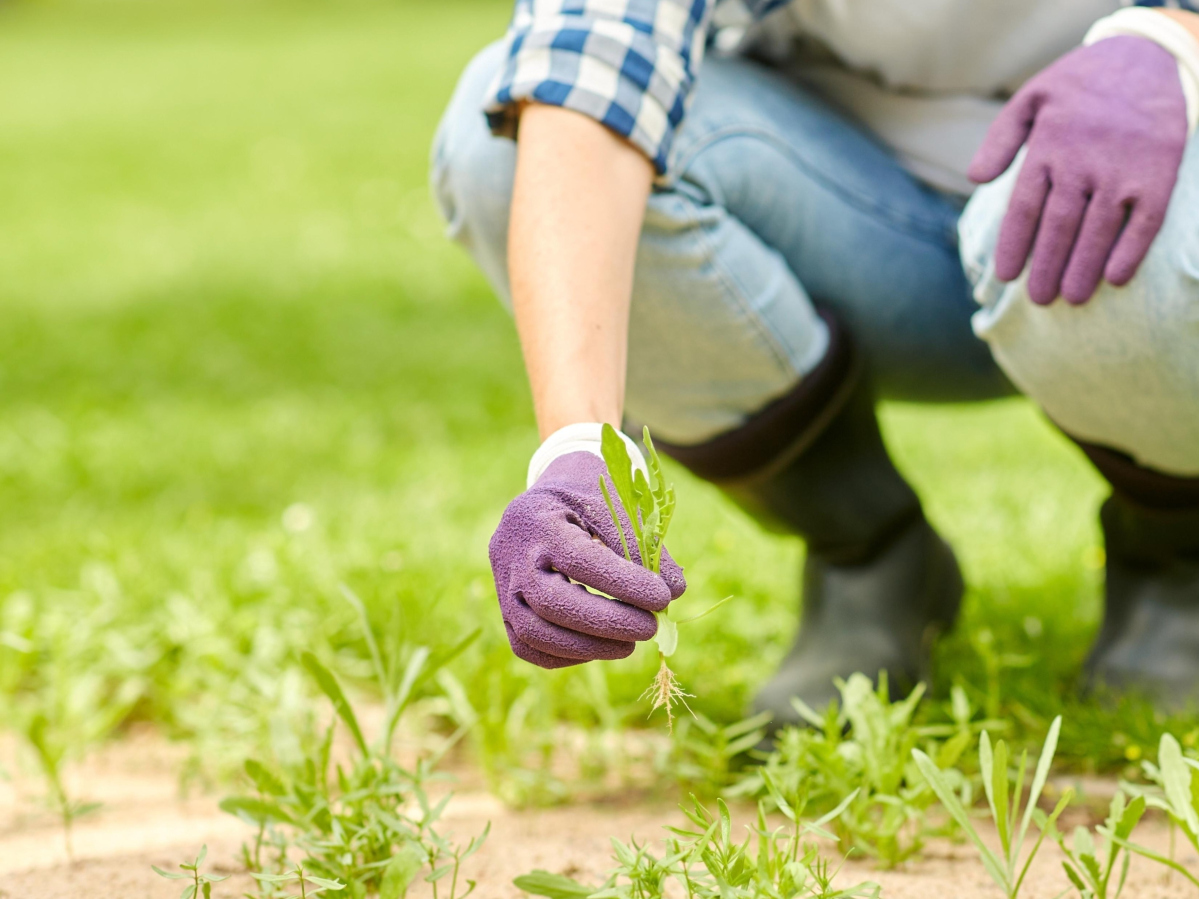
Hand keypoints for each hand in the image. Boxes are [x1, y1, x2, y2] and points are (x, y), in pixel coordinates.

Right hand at [489, 452, 686, 668]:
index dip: (622, 584)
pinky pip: (527, 646)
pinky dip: (566, 655)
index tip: (662, 597)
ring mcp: (502, 585)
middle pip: (551, 603)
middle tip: (650, 628)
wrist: (547, 499)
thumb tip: (674, 591)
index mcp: (538, 519)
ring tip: (630, 645)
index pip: (578, 560)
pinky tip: (600, 648)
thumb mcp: (615, 505)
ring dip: (588, 648)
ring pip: (534, 633)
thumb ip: (643, 545)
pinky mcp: (504, 609)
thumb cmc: (587, 499)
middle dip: (606, 623)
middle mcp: (510, 554)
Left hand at [969, 36, 1187, 304]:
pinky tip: (1116, 278)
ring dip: (1084, 267)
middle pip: (1059, 225)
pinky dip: (1132, 249)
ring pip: (1099, 228)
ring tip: (1071, 298)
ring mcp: (1122, 169)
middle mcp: (1083, 161)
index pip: (1024, 207)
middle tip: (1038, 299)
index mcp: (1048, 147)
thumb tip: (974, 178)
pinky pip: (1145, 219)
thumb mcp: (1031, 98)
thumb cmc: (1079, 85)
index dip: (1014, 244)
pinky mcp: (1158, 173)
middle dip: (1046, 266)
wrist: (1144, 57)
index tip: (1005, 276)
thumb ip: (1001, 139)